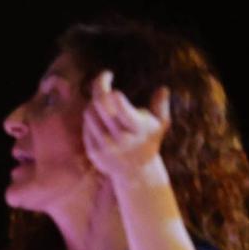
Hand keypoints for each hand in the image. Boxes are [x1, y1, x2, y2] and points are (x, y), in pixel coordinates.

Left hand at [84, 71, 171, 185]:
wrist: (135, 172)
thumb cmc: (149, 140)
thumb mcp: (161, 124)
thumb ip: (161, 106)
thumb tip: (162, 89)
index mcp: (138, 128)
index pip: (119, 107)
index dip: (110, 89)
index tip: (110, 77)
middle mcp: (120, 138)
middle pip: (99, 105)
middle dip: (99, 86)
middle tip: (104, 77)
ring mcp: (104, 146)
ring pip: (89, 114)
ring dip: (94, 102)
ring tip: (104, 100)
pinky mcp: (92, 151)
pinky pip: (86, 126)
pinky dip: (91, 117)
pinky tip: (100, 116)